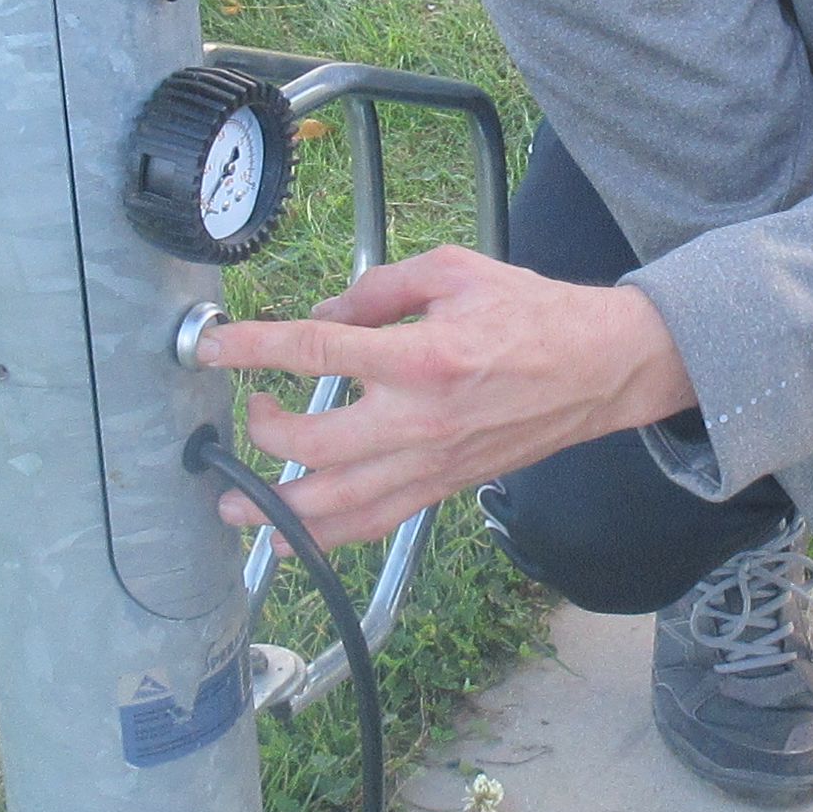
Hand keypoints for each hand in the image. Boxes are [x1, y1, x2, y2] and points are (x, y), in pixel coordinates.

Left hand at [188, 244, 697, 547]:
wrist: (599, 369)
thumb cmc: (532, 314)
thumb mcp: (455, 270)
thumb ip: (380, 288)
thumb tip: (321, 315)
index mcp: (421, 354)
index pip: (315, 352)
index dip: (253, 349)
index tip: (213, 349)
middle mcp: (420, 419)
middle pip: (313, 444)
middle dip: (264, 433)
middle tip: (249, 415)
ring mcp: (431, 462)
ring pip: (337, 503)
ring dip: (276, 506)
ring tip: (232, 502)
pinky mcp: (442, 487)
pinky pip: (374, 523)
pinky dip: (326, 538)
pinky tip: (287, 541)